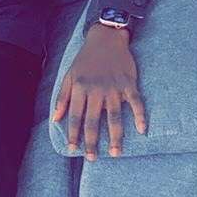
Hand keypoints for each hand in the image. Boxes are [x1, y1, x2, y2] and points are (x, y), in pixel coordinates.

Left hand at [51, 24, 146, 159]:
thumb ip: (62, 98)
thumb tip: (55, 119)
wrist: (106, 38)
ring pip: (114, 116)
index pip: (75, 116)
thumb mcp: (69, 75)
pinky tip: (141, 129)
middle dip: (92, 141)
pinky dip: (140, 115)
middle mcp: (96, 90)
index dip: (73, 134)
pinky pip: (135, 102)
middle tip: (92, 158)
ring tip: (115, 153)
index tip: (73, 149)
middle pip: (94, 121)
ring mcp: (114, 87)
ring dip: (115, 136)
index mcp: (80, 89)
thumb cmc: (85, 59)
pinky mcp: (129, 83)